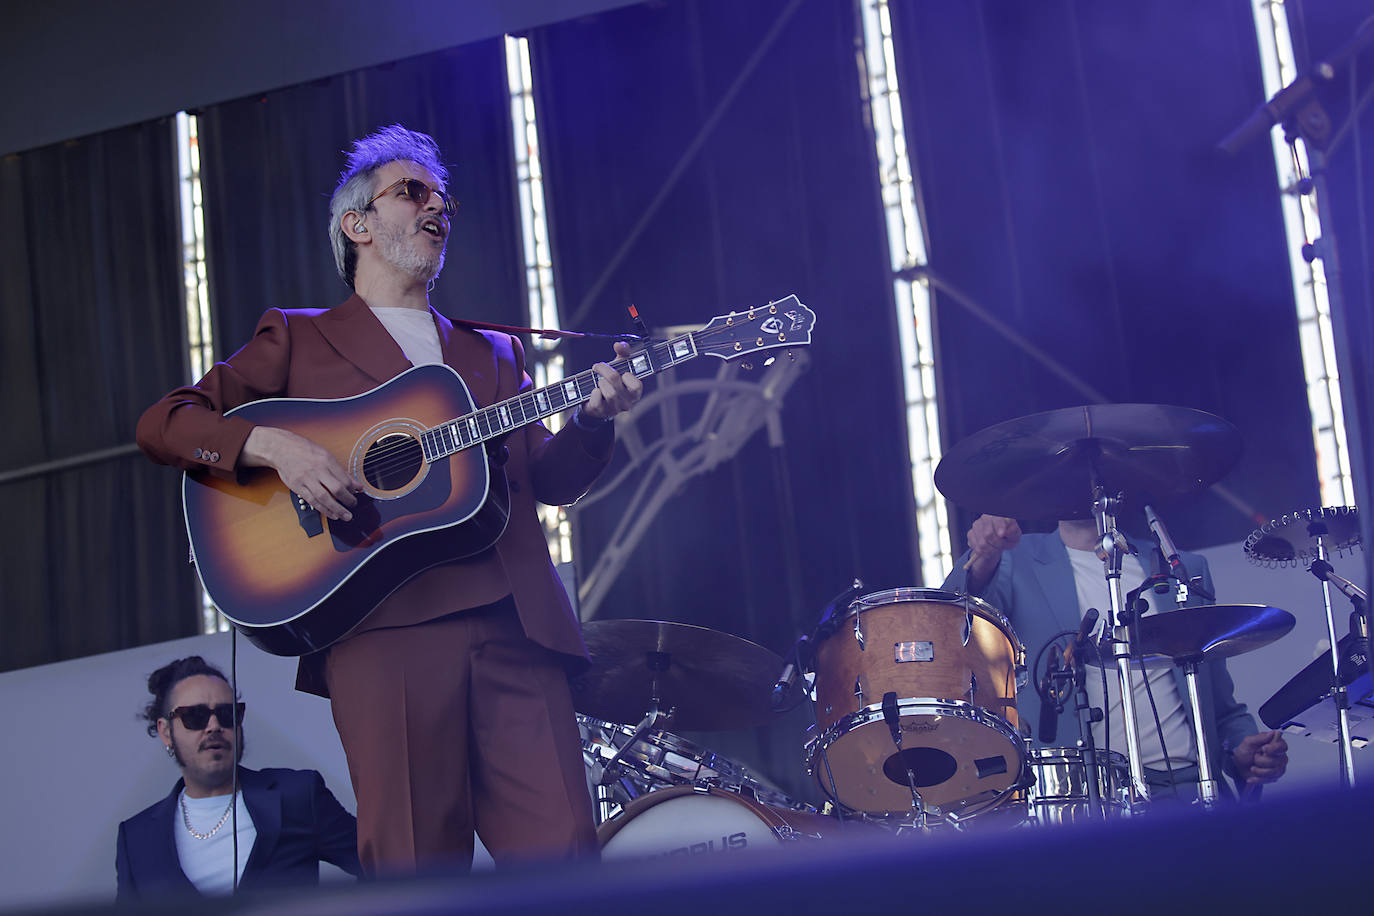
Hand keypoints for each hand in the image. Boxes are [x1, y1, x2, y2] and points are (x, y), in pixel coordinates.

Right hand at [242, 427, 362, 520]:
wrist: (281, 448)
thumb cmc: (305, 451)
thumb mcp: (325, 455)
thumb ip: (341, 471)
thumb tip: (357, 485)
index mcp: (326, 460)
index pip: (344, 478)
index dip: (353, 489)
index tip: (357, 493)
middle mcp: (317, 470)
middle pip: (336, 489)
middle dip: (348, 500)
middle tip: (353, 505)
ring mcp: (306, 479)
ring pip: (324, 497)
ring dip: (337, 509)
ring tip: (346, 516)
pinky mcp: (297, 486)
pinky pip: (312, 501)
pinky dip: (323, 509)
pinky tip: (332, 514)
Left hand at [581, 341, 643, 420]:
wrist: (595, 401)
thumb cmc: (611, 382)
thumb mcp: (620, 366)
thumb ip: (623, 353)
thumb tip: (619, 345)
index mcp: (634, 393)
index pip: (637, 385)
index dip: (628, 376)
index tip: (623, 372)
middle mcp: (626, 403)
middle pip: (615, 379)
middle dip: (604, 369)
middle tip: (598, 366)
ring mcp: (613, 409)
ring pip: (609, 392)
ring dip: (600, 382)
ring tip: (598, 381)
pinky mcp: (600, 412)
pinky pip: (597, 400)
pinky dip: (593, 393)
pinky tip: (594, 391)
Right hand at [963, 514, 1020, 593]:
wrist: (1000, 538)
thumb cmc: (1009, 534)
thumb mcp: (1015, 533)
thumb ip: (1013, 532)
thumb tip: (1006, 532)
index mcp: (997, 515)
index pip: (997, 519)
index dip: (999, 526)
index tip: (1002, 534)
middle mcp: (984, 518)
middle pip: (988, 534)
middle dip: (998, 544)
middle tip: (1003, 546)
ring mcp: (976, 526)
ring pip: (982, 544)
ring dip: (992, 550)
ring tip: (997, 549)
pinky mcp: (970, 535)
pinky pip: (977, 548)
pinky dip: (985, 553)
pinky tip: (990, 550)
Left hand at [1231, 730, 1287, 790]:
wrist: (1239, 766)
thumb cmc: (1245, 752)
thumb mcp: (1248, 742)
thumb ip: (1260, 738)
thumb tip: (1273, 733)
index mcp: (1274, 744)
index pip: (1283, 747)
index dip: (1274, 749)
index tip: (1264, 749)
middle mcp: (1280, 756)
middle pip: (1277, 761)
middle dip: (1261, 760)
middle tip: (1255, 757)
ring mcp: (1279, 767)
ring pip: (1274, 772)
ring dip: (1259, 770)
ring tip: (1252, 767)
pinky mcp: (1275, 776)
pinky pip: (1269, 780)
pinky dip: (1258, 779)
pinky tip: (1251, 777)